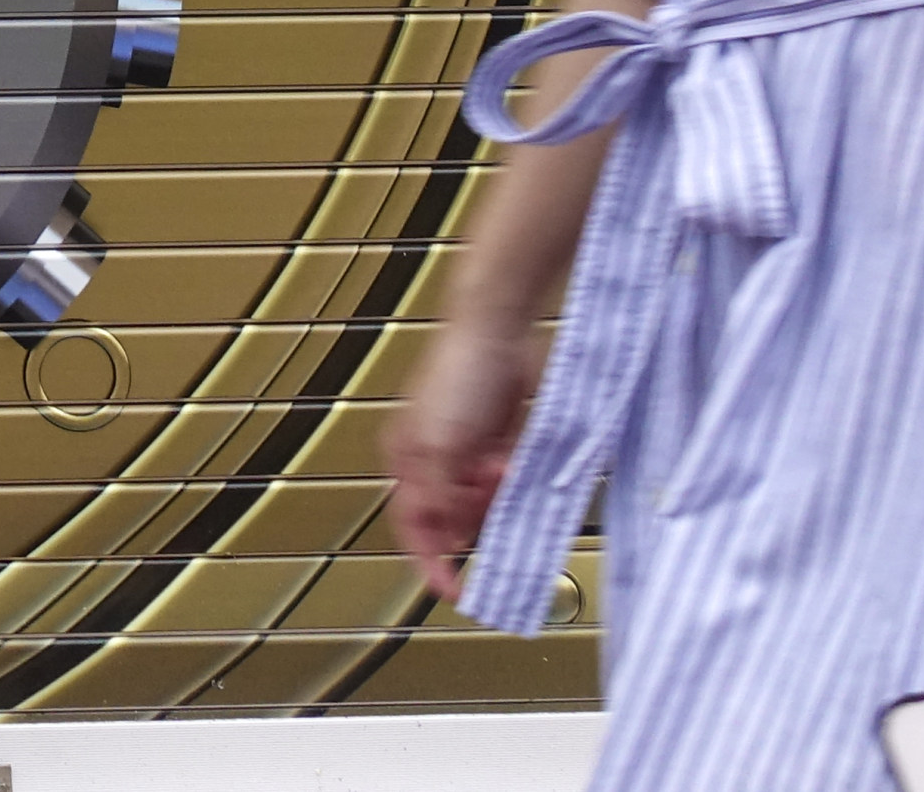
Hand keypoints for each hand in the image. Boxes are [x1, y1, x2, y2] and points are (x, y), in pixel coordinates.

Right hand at [386, 309, 542, 602]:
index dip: (431, 563)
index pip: (414, 527)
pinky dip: (516, 481)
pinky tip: (515, 460)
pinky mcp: (501, 443)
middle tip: (493, 501)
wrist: (499, 331)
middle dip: (476, 514)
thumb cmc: (458, 376)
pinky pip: (511, 483)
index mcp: (407, 461)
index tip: (453, 592)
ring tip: (505, 468)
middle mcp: (435, 461)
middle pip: (456, 517)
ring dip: (499, 495)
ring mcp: (469, 453)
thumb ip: (438, 498)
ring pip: (487, 502)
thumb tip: (444, 539)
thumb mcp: (438, 445)